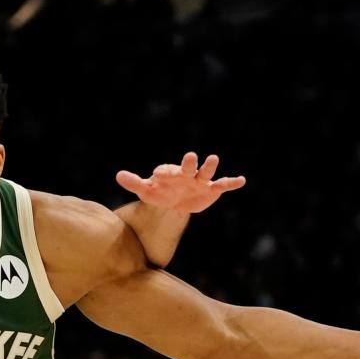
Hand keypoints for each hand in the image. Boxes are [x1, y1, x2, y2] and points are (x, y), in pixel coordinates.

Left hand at [115, 151, 245, 212]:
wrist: (174, 202)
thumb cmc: (160, 192)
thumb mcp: (146, 190)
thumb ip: (134, 182)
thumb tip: (118, 176)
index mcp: (170, 172)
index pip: (166, 171)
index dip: (162, 173)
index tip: (156, 176)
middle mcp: (187, 174)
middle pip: (188, 166)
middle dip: (188, 163)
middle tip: (189, 156)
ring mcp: (200, 181)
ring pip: (206, 172)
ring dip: (209, 166)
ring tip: (213, 158)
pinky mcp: (210, 189)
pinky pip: (222, 185)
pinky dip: (232, 182)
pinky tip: (241, 180)